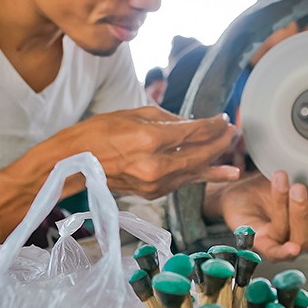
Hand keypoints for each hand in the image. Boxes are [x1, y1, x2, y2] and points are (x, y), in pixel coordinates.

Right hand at [73, 105, 239, 198]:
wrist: (74, 162)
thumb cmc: (99, 132)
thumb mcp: (135, 114)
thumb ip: (169, 119)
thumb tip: (192, 124)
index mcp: (150, 139)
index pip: (194, 131)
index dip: (213, 125)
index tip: (223, 118)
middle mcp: (155, 164)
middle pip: (199, 154)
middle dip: (219, 143)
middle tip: (233, 133)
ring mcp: (154, 182)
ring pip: (193, 172)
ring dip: (214, 164)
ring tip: (233, 163)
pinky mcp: (152, 193)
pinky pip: (180, 182)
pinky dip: (197, 176)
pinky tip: (213, 174)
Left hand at [216, 171, 307, 263]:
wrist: (236, 191)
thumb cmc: (266, 189)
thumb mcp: (291, 184)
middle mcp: (294, 241)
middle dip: (304, 213)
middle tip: (299, 188)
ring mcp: (277, 245)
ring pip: (293, 240)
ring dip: (289, 211)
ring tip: (281, 181)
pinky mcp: (258, 244)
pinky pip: (273, 250)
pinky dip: (283, 249)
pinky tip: (290, 246)